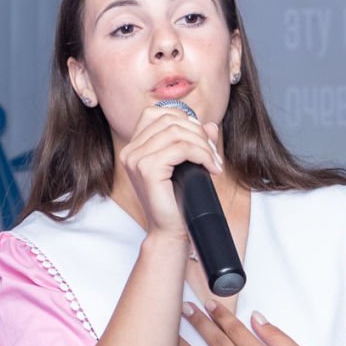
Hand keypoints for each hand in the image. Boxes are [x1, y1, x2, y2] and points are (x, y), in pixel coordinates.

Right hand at [117, 105, 222, 240]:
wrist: (170, 232)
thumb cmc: (177, 201)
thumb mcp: (188, 165)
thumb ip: (196, 142)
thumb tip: (210, 125)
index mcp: (134, 147)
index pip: (158, 114)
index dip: (184, 119)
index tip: (201, 140)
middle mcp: (130, 151)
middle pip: (170, 120)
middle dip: (198, 133)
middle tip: (213, 155)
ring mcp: (136, 159)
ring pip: (177, 132)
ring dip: (203, 145)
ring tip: (214, 163)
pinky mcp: (147, 169)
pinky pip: (181, 148)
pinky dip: (202, 154)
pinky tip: (211, 168)